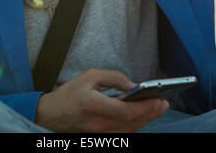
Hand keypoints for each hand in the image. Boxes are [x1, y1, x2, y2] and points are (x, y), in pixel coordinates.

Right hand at [35, 68, 168, 132]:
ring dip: (145, 120)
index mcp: (93, 104)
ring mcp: (99, 135)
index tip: (159, 99)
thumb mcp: (89, 76)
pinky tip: (142, 117)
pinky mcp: (100, 139)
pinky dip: (135, 126)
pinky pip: (122, 134)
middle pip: (131, 123)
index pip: (126, 111)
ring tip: (156, 109)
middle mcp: (97, 124)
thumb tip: (133, 85)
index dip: (145, 107)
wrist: (51, 115)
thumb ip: (113, 77)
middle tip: (164, 104)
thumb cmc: (69, 94)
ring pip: (129, 131)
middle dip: (151, 113)